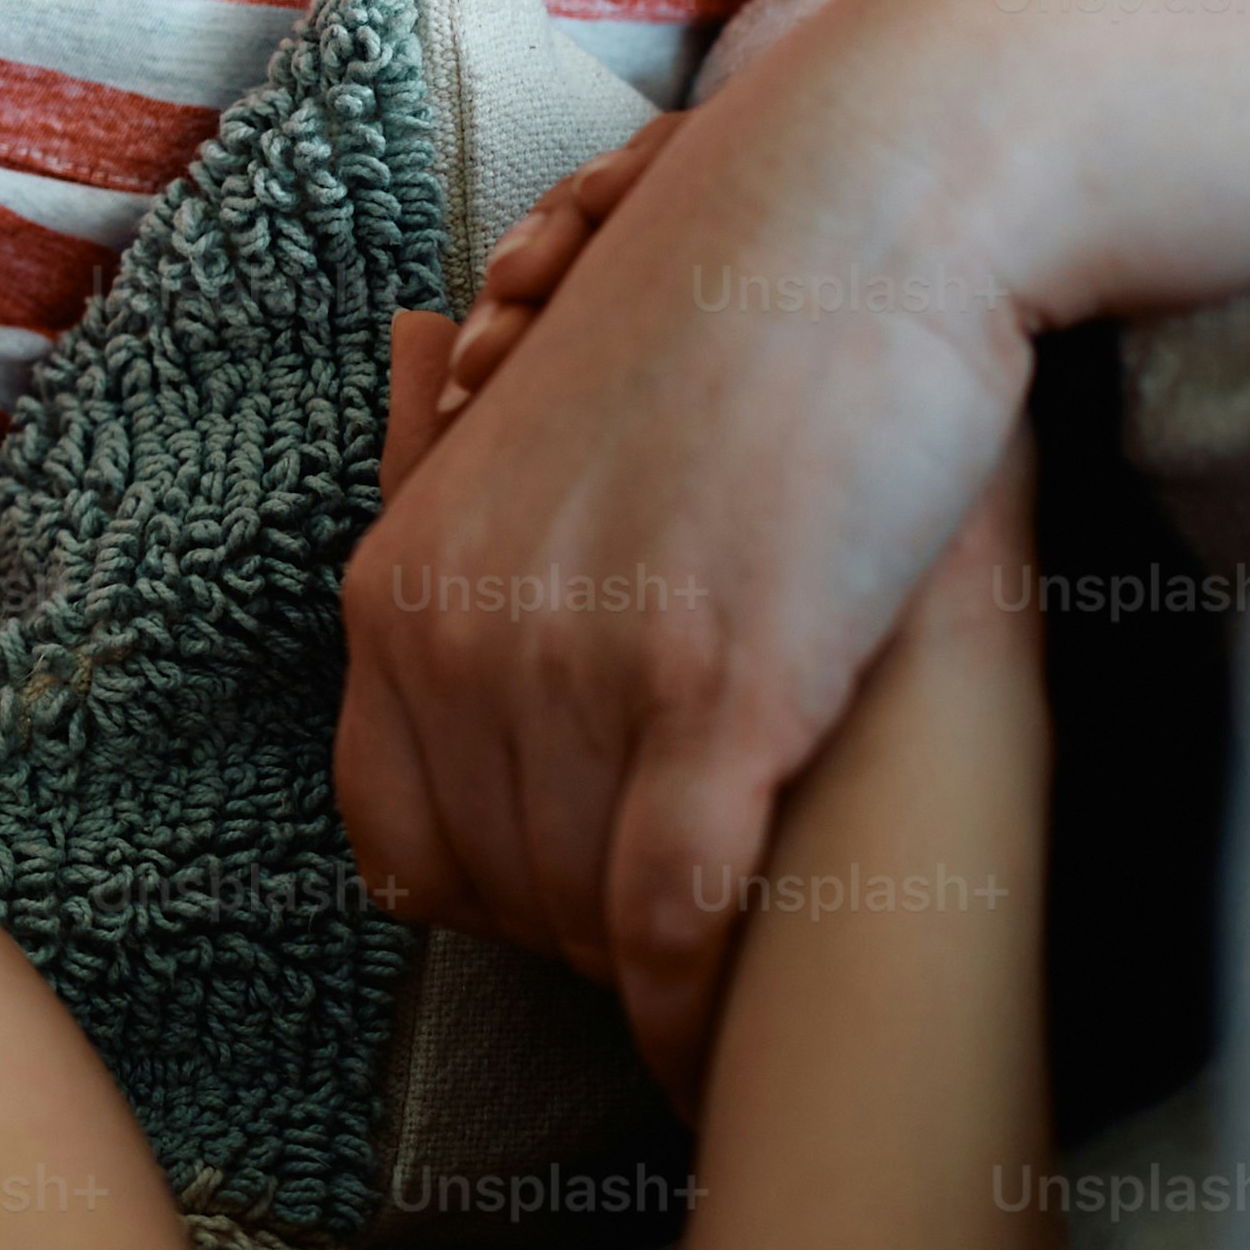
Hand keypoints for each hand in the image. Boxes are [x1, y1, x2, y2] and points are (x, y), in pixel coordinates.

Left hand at [331, 41, 1034, 1093]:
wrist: (855, 209)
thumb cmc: (717, 325)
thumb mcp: (533, 449)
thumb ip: (478, 562)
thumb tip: (452, 658)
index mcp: (397, 579)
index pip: (395, 832)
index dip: (495, 900)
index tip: (585, 917)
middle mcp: (456, 630)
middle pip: (494, 891)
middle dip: (586, 949)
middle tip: (680, 961)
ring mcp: (582, 661)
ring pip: (582, 919)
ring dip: (653, 979)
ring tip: (736, 994)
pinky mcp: (720, 685)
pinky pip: (674, 913)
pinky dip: (696, 1002)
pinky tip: (732, 1039)